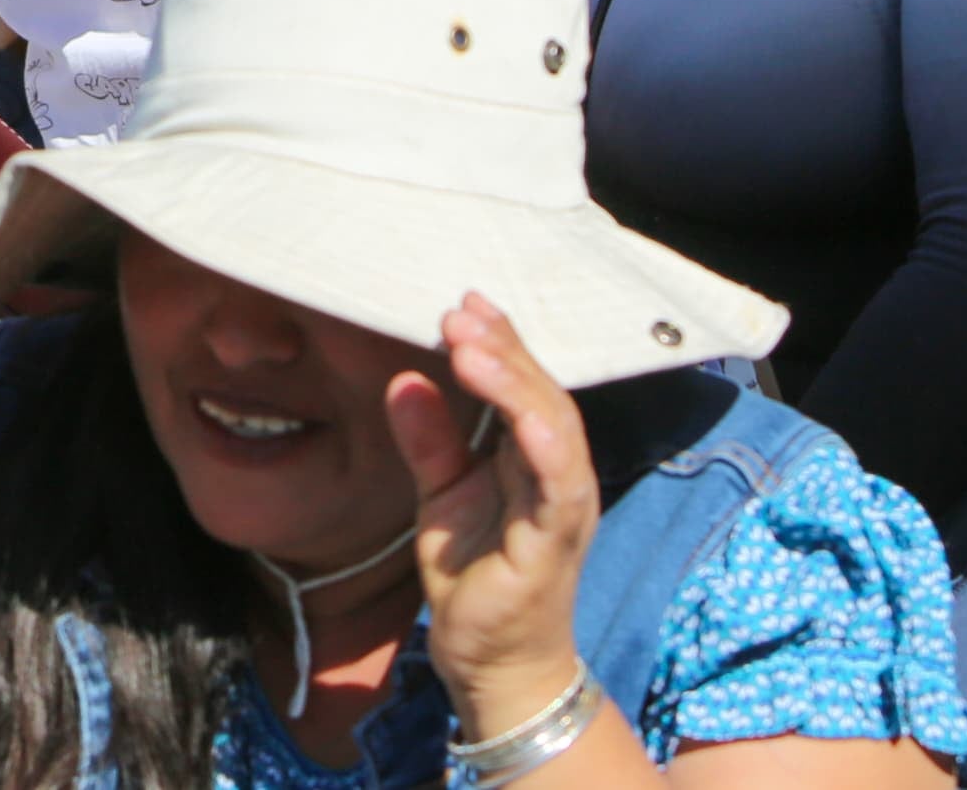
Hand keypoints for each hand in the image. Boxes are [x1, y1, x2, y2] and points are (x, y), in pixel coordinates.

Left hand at [385, 294, 594, 739]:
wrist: (489, 662)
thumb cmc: (475, 574)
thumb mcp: (440, 496)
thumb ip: (428, 440)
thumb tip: (403, 379)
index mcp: (532, 457)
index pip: (523, 385)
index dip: (499, 342)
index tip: (463, 303)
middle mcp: (557, 473)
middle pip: (541, 393)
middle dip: (503, 348)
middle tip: (459, 312)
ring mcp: (562, 506)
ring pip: (553, 427)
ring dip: (516, 382)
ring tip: (472, 345)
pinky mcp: (555, 543)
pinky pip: (558, 487)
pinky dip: (543, 446)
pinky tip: (519, 417)